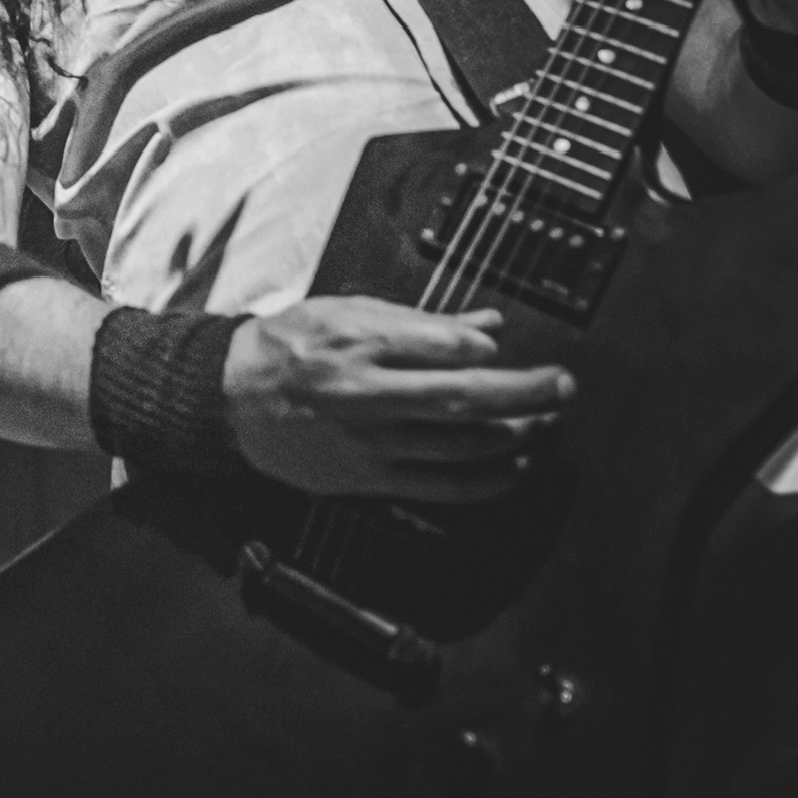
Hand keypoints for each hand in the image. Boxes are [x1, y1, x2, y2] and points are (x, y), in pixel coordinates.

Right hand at [223, 296, 572, 499]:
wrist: (233, 399)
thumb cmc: (290, 346)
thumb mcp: (347, 311)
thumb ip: (419, 321)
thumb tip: (487, 327)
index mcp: (358, 343)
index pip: (439, 346)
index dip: (482, 350)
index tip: (503, 349)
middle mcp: (366, 395)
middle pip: (463, 399)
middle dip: (525, 393)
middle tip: (564, 385)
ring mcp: (370, 442)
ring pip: (461, 446)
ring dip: (516, 435)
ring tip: (545, 421)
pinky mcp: (370, 478)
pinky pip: (443, 486)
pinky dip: (488, 479)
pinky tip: (516, 466)